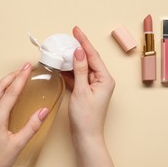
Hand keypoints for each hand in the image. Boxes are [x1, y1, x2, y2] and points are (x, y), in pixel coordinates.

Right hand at [62, 26, 114, 142]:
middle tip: (67, 38)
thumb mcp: (81, 91)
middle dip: (77, 48)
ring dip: (72, 60)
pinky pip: (78, 77)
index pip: (93, 55)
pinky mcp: (87, 91)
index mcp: (105, 78)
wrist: (86, 136)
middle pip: (88, 59)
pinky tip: (62, 66)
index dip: (83, 41)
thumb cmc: (86, 117)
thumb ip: (79, 70)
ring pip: (82, 68)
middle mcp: (102, 80)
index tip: (76, 30)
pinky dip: (70, 71)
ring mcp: (94, 86)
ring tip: (62, 50)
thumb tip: (78, 52)